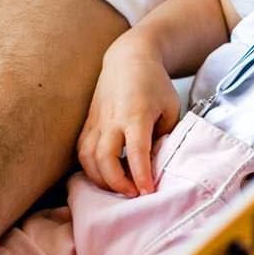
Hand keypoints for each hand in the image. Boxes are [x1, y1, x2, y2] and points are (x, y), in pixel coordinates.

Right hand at [78, 34, 179, 195]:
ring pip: (87, 158)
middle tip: (133, 194)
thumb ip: (164, 136)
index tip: (147, 192)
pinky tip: (105, 176)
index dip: (141, 174)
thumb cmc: (154, 84)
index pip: (136, 150)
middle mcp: (112, 119)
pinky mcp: (88, 124)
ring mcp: (96, 121)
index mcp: (136, 113)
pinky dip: (90, 169)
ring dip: (101, 179)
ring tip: (119, 188)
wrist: (128, 60)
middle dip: (116, 182)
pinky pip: (82, 151)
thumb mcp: (171, 108)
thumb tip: (155, 163)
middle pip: (104, 158)